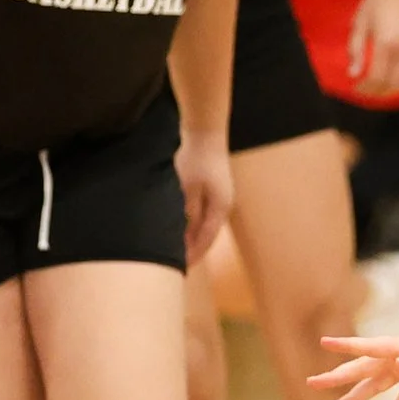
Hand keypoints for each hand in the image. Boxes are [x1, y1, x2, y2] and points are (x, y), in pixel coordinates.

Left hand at [177, 127, 233, 264]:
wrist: (205, 132)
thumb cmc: (196, 159)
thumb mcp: (188, 187)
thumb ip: (188, 211)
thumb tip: (185, 233)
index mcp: (219, 207)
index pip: (206, 239)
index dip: (194, 254)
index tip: (181, 267)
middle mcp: (222, 205)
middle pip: (207, 234)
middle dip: (193, 248)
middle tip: (176, 263)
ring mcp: (219, 197)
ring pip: (205, 224)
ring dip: (192, 236)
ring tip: (177, 248)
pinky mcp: (212, 189)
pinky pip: (202, 213)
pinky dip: (192, 223)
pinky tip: (181, 226)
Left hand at [349, 0, 398, 99]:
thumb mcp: (361, 21)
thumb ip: (356, 49)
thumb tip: (353, 73)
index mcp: (385, 41)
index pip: (377, 78)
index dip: (366, 89)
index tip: (358, 88)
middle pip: (394, 83)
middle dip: (379, 91)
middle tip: (369, 90)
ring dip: (398, 88)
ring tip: (386, 86)